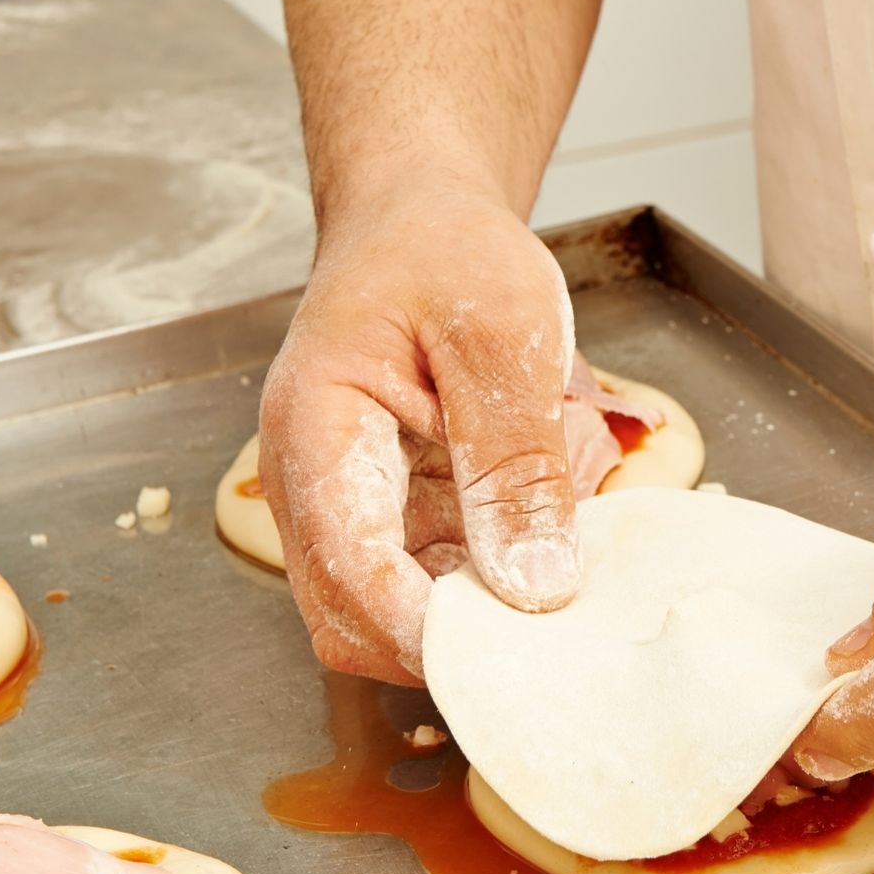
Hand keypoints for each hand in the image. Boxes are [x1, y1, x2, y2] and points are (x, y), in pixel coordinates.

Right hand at [259, 188, 578, 683]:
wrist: (422, 222)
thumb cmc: (446, 254)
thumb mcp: (503, 336)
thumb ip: (514, 459)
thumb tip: (534, 583)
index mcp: (317, 433)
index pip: (349, 572)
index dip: (427, 630)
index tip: (516, 650)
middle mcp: (315, 486)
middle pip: (355, 618)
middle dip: (454, 636)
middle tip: (556, 616)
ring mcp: (351, 507)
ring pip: (400, 612)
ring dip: (484, 603)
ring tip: (559, 532)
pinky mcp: (392, 514)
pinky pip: (438, 577)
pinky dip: (497, 568)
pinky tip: (546, 514)